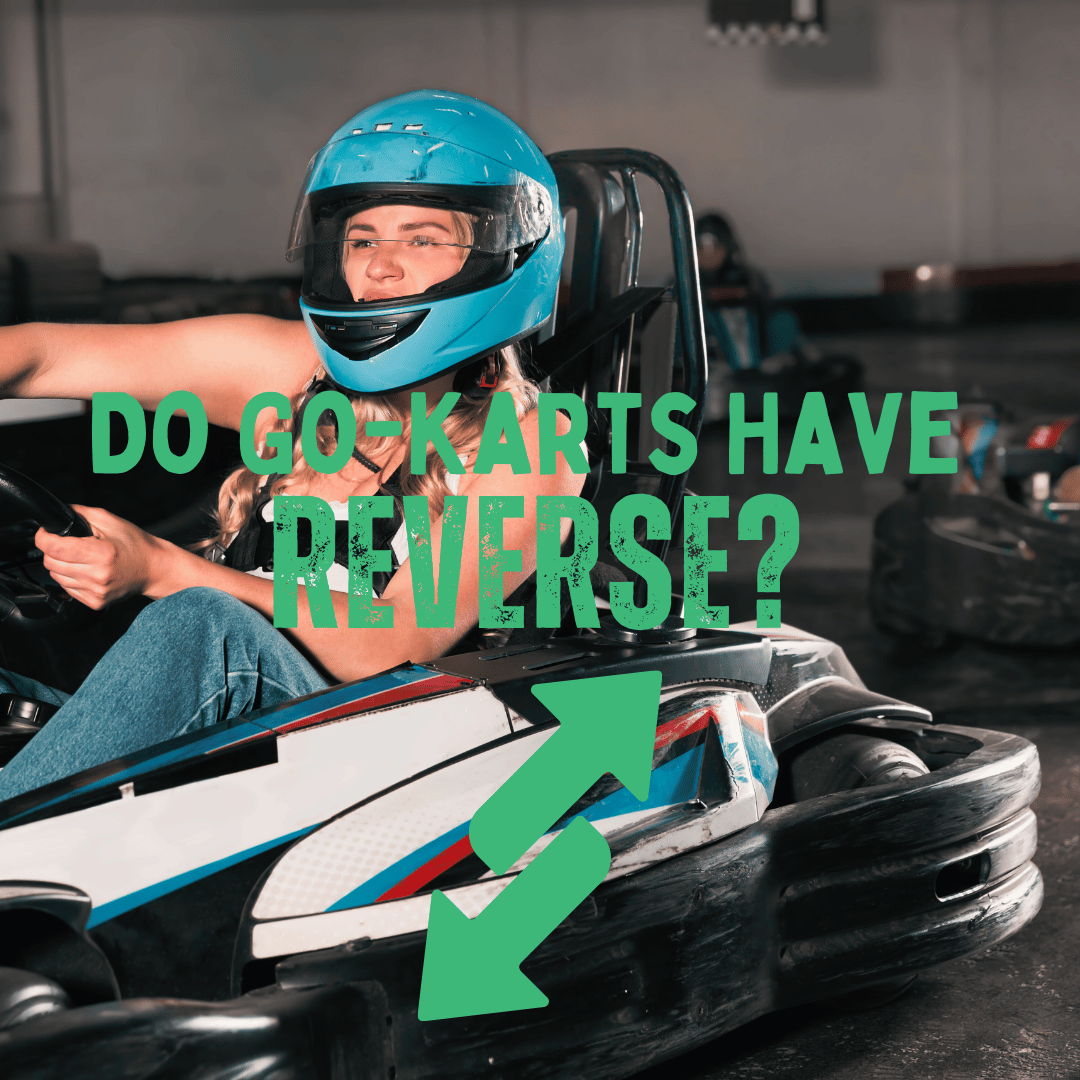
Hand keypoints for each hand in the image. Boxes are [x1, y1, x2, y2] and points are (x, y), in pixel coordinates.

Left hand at [35, 505, 163, 608]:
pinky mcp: (96, 603)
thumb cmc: (135, 544)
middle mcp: (98, 576)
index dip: (43, 537)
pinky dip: (71, 578)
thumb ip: (79, 514)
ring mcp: (97, 592)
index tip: (46, 533)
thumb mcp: (110, 521)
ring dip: (62, 565)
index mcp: (102, 553)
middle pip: (51, 563)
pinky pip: (67, 589)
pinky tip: (87, 571)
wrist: (154, 569)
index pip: (54, 548)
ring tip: (81, 558)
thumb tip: (54, 515)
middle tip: (67, 544)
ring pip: (56, 577)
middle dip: (53, 550)